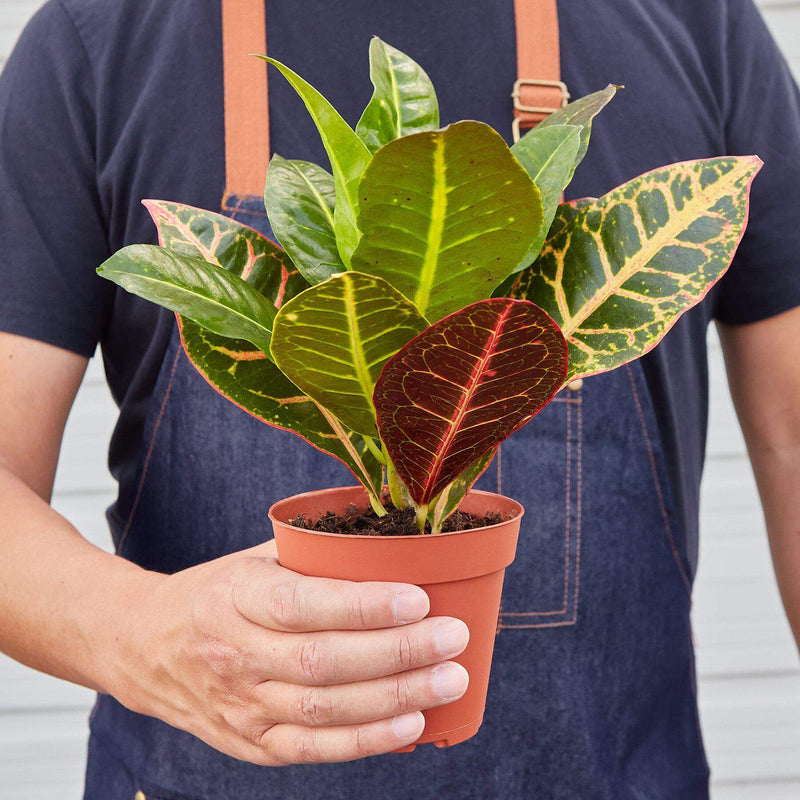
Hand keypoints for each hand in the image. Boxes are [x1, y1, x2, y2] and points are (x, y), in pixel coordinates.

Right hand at [107, 540, 469, 765]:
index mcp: (235, 596)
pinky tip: (410, 726)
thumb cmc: (218, 592)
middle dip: (397, 653)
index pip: (302, 604)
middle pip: (321, 661)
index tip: (419, 597)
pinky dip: (364, 742)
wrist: (146, 647)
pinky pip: (312, 750)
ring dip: (394, 699)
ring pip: (323, 710)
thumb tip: (394, 542)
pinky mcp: (250, 743)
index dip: (362, 605)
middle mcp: (233, 653)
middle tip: (452, 637)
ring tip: (449, 679)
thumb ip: (314, 555)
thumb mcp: (254, 560)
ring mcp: (240, 705)